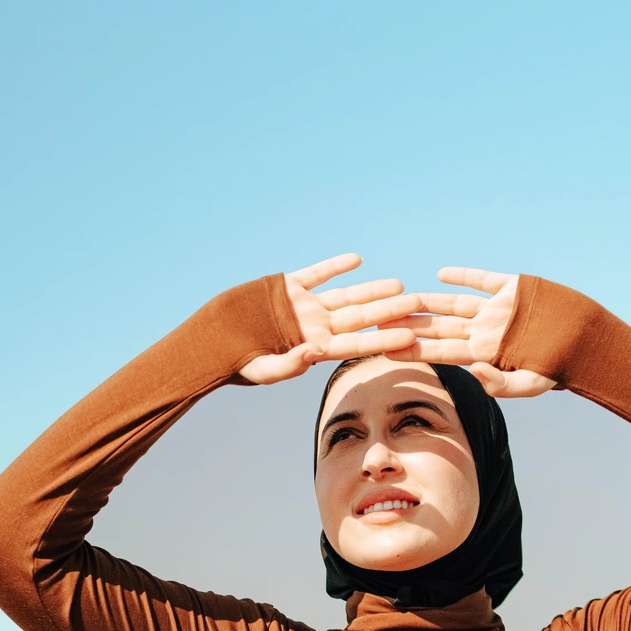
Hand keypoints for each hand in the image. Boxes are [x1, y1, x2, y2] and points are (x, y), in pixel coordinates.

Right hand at [240, 254, 420, 384]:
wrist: (213, 341)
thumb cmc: (236, 364)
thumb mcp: (262, 370)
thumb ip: (288, 366)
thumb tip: (314, 356)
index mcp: (315, 349)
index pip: (357, 344)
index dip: (384, 338)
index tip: (411, 336)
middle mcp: (315, 328)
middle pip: (360, 318)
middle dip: (388, 311)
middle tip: (418, 303)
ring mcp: (303, 307)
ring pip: (345, 296)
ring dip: (371, 290)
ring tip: (398, 284)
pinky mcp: (287, 287)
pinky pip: (316, 274)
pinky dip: (334, 267)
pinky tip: (356, 260)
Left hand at [385, 267, 555, 397]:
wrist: (587, 343)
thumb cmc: (558, 369)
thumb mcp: (530, 383)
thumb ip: (500, 383)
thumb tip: (470, 372)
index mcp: (485, 354)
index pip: (442, 351)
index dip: (413, 349)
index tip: (385, 348)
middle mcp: (486, 331)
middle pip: (441, 327)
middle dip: (410, 324)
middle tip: (379, 319)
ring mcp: (497, 310)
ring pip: (455, 304)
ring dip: (428, 301)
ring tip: (400, 296)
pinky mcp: (513, 288)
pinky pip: (484, 280)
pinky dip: (465, 275)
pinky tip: (442, 273)